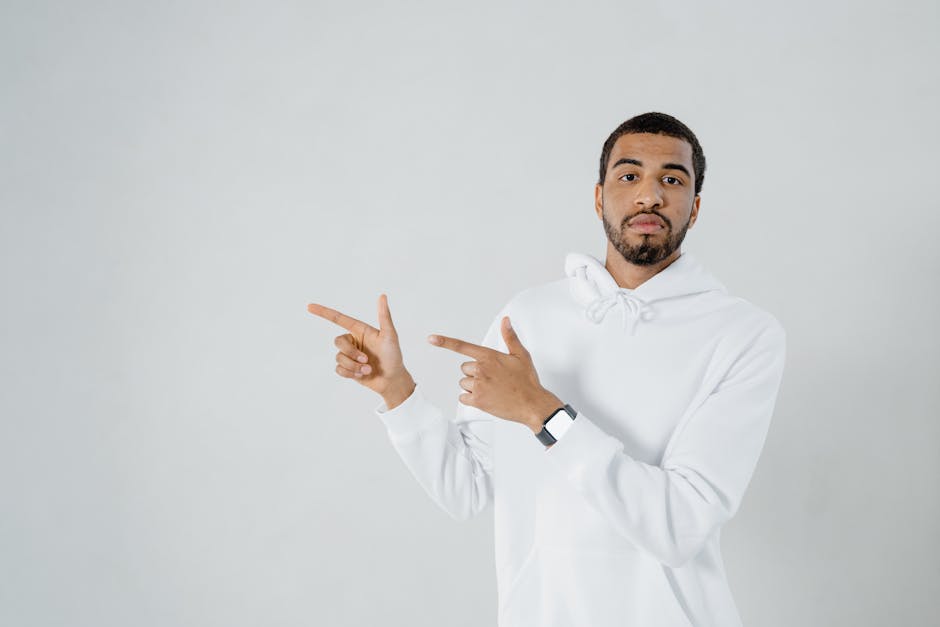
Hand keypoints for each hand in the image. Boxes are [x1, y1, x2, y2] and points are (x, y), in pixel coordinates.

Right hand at [307, 294, 414, 403]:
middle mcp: (353, 341)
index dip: (324, 312)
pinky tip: (362, 375)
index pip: (339, 319)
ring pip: (339, 357)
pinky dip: (350, 373)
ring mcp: (350, 355)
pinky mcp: (348, 368)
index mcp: (360, 330)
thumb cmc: (393, 355)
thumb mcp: (390, 335)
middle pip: (338, 341)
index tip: (310, 306)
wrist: (392, 379)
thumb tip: (382, 295)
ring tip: (368, 370)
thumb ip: (384, 316)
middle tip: (366, 360)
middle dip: (351, 352)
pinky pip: (338, 369)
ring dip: (353, 365)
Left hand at [428, 315, 562, 431]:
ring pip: (464, 383)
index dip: (445, 342)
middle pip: (464, 368)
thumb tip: (506, 321)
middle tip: (492, 378)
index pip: (463, 346)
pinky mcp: (478, 401)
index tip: (431, 339)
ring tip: (491, 389)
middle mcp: (481, 370)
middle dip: (474, 373)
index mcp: (489, 357)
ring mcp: (478, 386)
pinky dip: (471, 399)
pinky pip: (463, 398)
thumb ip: (509, 337)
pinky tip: (486, 398)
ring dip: (473, 386)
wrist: (532, 404)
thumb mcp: (521, 355)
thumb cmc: (527, 380)